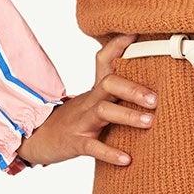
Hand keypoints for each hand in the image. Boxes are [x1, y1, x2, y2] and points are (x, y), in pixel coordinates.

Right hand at [16, 34, 158, 167]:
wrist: (38, 139)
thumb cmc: (75, 120)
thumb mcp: (93, 101)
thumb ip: (116, 92)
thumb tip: (148, 83)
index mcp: (96, 91)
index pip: (104, 61)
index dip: (118, 46)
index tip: (137, 34)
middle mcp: (89, 101)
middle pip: (108, 84)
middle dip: (133, 88)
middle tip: (155, 99)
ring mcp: (81, 121)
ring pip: (103, 111)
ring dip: (127, 115)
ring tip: (149, 122)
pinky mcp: (75, 142)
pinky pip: (92, 147)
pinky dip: (110, 153)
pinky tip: (126, 159)